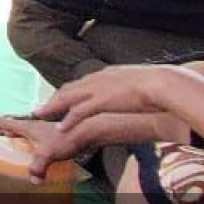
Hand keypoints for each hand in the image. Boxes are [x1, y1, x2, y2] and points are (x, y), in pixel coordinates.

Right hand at [0, 115, 88, 183]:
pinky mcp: (55, 133)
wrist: (88, 131)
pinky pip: (37, 135)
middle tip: (2, 143)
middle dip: (5, 133)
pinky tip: (40, 152)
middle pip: (14, 125)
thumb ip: (38, 167)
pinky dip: (32, 141)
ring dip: (19, 136)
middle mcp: (34, 124)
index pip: (3, 122)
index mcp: (27, 126)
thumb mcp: (48, 154)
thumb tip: (33, 180)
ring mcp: (44, 128)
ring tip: (19, 148)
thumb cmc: (65, 139)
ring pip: (26, 130)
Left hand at [36, 65, 180, 127]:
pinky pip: (78, 112)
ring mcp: (98, 90)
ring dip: (52, 107)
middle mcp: (98, 79)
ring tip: (40, 114)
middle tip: (41, 107)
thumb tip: (135, 93)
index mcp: (108, 74)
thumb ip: (131, 87)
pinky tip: (60, 128)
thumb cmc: (159, 84)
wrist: (163, 83)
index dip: (69, 91)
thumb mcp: (139, 82)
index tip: (59, 97)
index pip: (82, 82)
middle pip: (69, 89)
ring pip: (68, 99)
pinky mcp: (101, 101)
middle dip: (54, 98)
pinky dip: (68, 120)